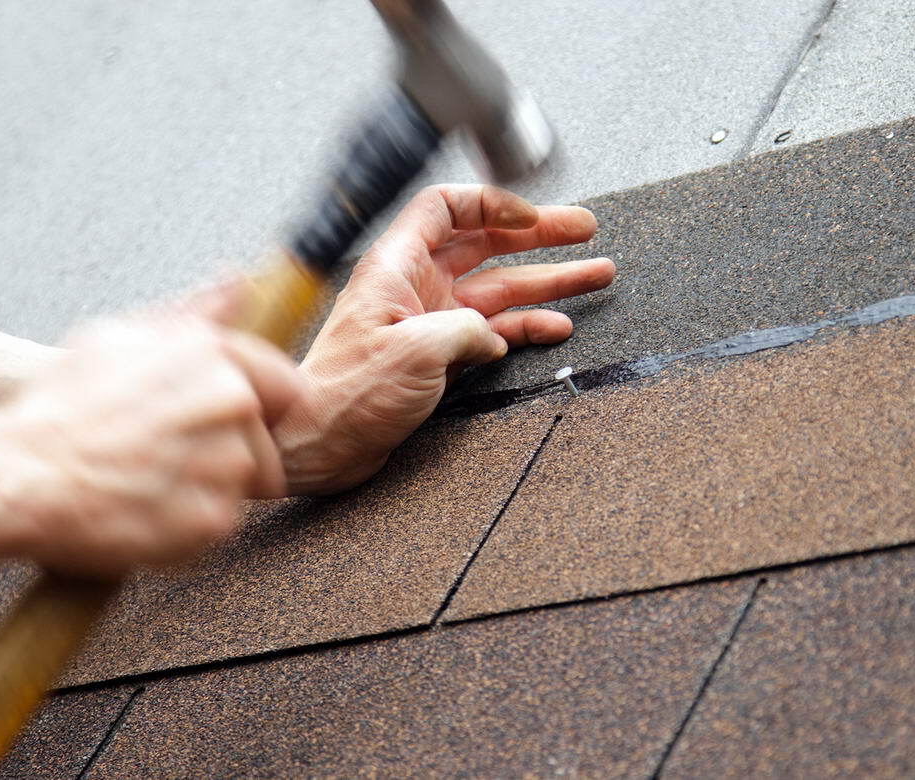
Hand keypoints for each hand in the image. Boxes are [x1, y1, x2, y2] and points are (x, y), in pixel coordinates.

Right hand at [0, 311, 303, 575]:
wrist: (21, 473)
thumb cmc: (64, 407)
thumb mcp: (122, 338)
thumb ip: (194, 313)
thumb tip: (238, 282)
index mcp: (216, 355)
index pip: (287, 388)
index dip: (265, 412)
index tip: (237, 427)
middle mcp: (231, 402)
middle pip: (266, 444)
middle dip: (231, 455)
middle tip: (171, 461)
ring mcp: (227, 462)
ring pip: (246, 485)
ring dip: (210, 490)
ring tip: (154, 484)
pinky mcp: (215, 518)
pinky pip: (222, 525)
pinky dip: (192, 526)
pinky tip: (150, 511)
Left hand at [274, 184, 613, 494]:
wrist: (320, 443)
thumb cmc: (345, 395)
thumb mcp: (415, 351)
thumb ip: (466, 329)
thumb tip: (492, 335)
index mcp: (397, 267)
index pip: (446, 207)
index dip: (492, 203)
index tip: (530, 217)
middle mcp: (415, 286)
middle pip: (486, 243)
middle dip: (539, 236)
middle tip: (584, 230)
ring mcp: (429, 320)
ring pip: (500, 289)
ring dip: (549, 281)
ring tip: (595, 274)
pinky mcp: (438, 356)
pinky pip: (494, 332)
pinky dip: (527, 328)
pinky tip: (557, 326)